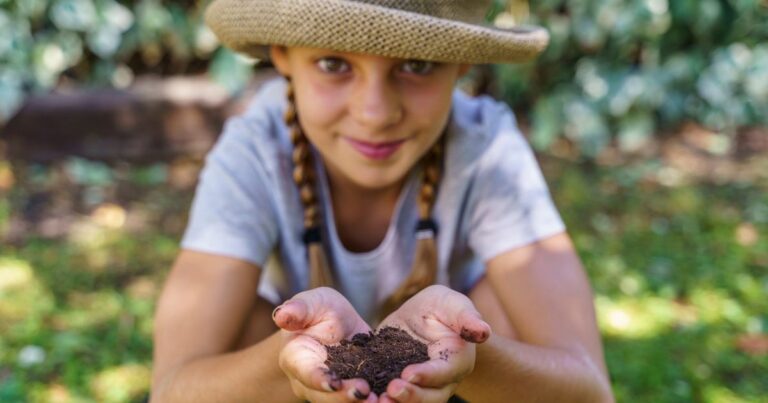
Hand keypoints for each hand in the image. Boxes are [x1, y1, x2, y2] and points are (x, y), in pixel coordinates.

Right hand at [274, 287, 376, 401]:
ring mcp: (329, 391)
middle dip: (344, 398)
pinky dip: (373, 401)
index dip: (318, 379)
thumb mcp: (314, 302)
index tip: (334, 383)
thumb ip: (300, 308)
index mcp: (296, 358)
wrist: (337, 324)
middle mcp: (309, 381)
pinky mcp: (349, 394)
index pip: (305, 372)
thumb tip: (280, 315)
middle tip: (365, 393)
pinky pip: (358, 402)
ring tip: (378, 400)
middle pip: (324, 396)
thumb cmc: (319, 311)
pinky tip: (388, 399)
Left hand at [377, 285, 490, 402]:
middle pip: (432, 397)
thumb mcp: (451, 304)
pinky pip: (396, 399)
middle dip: (412, 397)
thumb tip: (484, 332)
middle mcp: (443, 381)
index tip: (408, 373)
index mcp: (457, 360)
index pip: (445, 372)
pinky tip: (368, 398)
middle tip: (391, 390)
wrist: (423, 318)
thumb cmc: (442, 308)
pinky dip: (383, 400)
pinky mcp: (402, 387)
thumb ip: (466, 316)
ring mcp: (423, 388)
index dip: (428, 375)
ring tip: (377, 401)